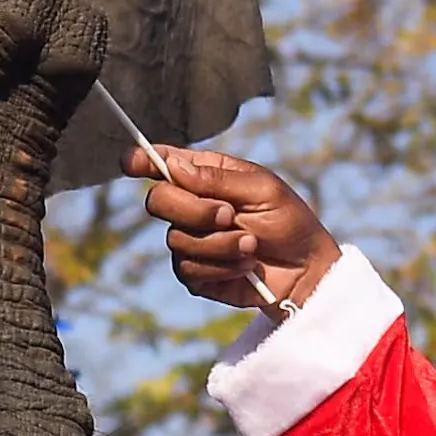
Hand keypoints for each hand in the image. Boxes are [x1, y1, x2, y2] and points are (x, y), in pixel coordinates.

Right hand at [126, 140, 339, 315]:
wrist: (304, 271)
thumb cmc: (288, 221)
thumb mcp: (263, 190)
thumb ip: (218, 179)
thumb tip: (174, 167)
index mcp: (206, 176)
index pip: (163, 163)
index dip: (142, 161)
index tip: (131, 163)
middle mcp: (192, 206)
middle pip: (158, 201)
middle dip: (195, 210)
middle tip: (230, 215)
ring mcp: (190, 241)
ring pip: (176, 239)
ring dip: (220, 244)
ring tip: (252, 245)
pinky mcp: (195, 274)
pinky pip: (189, 270)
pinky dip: (222, 267)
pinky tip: (245, 266)